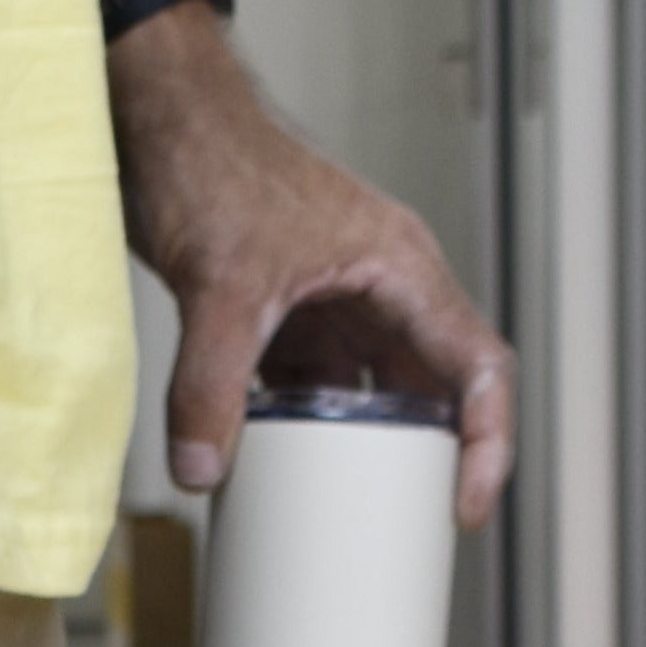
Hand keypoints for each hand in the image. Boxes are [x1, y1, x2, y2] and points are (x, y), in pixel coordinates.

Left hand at [94, 0, 513, 527]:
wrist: (160, 117)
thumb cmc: (213, 159)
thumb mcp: (220, 282)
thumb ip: (212, 381)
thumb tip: (204, 471)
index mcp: (400, 271)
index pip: (476, 369)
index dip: (485, 444)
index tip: (464, 508)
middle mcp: (381, 290)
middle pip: (430, 393)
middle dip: (423, 463)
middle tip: (403, 529)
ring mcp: (334, 305)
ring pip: (367, 398)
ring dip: (355, 455)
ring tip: (341, 517)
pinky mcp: (287, 317)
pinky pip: (309, 392)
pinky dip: (297, 435)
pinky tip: (273, 474)